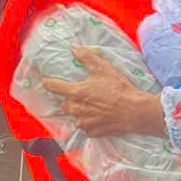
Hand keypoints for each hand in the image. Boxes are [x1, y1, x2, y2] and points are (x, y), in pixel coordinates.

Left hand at [42, 46, 163, 137]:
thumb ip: (86, 57)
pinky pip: (87, 128)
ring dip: (81, 112)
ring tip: (94, 107)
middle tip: (83, 95)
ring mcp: (84, 122)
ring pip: (76, 117)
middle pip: (64, 104)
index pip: (53, 86)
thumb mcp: (103, 68)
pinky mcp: (93, 132)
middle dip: (70, 100)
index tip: (47, 81)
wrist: (134, 111)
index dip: (48, 82)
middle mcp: (76, 109)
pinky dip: (91, 123)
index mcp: (76, 92)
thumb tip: (73, 47)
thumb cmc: (119, 89)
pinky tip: (100, 117)